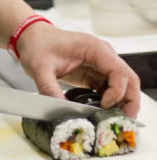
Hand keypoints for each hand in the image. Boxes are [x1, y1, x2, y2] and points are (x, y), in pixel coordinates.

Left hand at [17, 22, 140, 117]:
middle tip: (123, 121)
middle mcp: (102, 55)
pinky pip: (110, 89)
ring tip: (114, 121)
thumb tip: (60, 110)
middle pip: (128, 79)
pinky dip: (111, 102)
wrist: (31, 38)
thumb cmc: (38, 45)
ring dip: (122, 103)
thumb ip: (49, 89)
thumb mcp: (40, 68)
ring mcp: (99, 64)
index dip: (117, 91)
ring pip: (123, 85)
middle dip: (129, 101)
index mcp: (94, 48)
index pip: (119, 71)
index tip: (105, 106)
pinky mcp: (93, 74)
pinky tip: (102, 114)